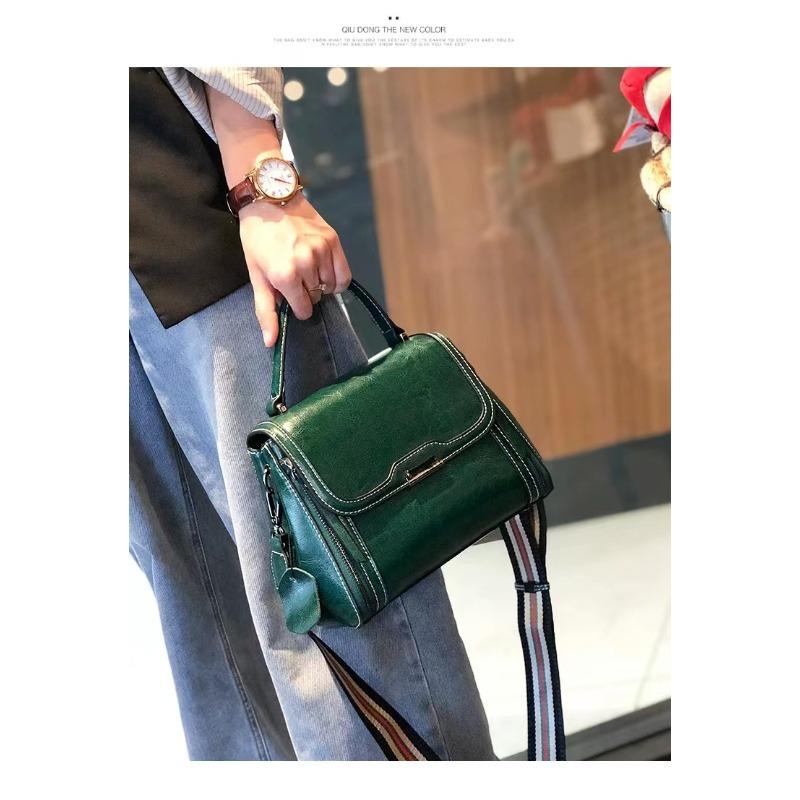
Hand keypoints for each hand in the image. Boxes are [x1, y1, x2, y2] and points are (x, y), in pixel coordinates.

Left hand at [239, 195, 351, 346]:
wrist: (268, 201)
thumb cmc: (258, 240)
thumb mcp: (256, 277)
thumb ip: (266, 311)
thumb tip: (271, 342)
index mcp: (285, 276)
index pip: (304, 310)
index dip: (297, 306)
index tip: (290, 294)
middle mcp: (306, 264)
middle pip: (317, 297)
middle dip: (307, 292)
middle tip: (294, 275)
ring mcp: (322, 251)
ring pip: (330, 286)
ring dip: (320, 283)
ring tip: (306, 268)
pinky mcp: (333, 241)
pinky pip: (344, 274)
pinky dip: (336, 279)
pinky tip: (324, 271)